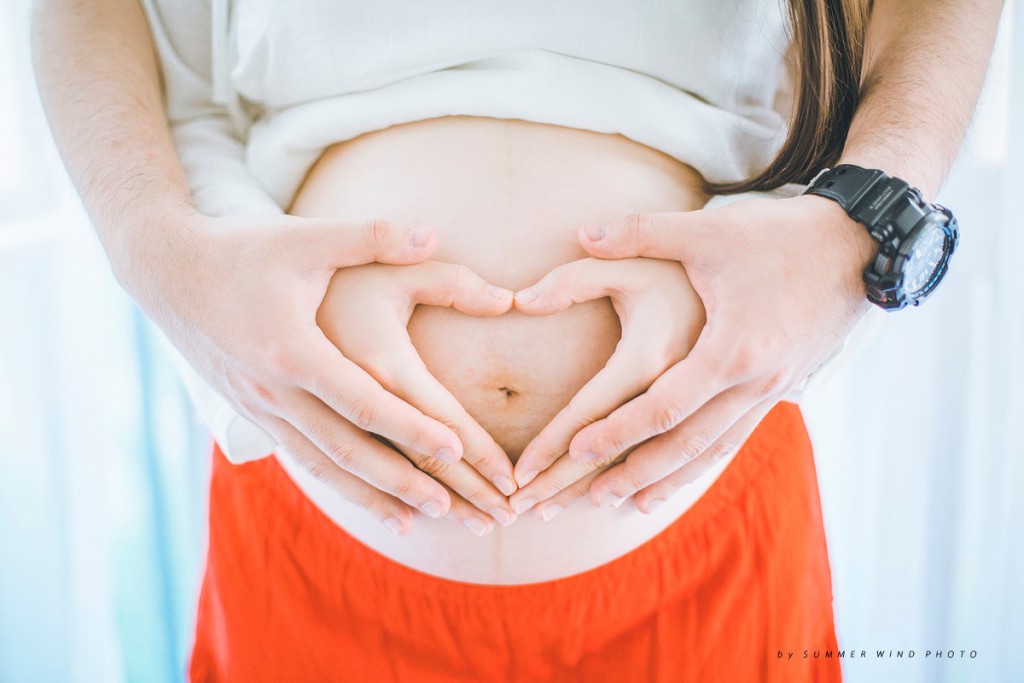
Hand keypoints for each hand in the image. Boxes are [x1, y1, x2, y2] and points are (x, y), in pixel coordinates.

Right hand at [135, 212, 491, 534]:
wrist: (167, 270)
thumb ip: (372, 237)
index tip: (455, 450)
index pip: (363, 400)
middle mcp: (275, 390)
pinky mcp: (253, 413)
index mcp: (294, 349)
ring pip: (322, 464)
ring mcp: (260, 407)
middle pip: (346, 448)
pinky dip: (336, 483)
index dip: (410, 427)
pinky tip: (363, 498)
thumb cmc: (243, 251)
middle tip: (450, 507)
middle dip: (400, 480)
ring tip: (412, 522)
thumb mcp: (307, 237)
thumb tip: (431, 235)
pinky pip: (301, 458)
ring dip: (369, 495)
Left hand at [515, 196, 874, 515]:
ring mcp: (771, 392)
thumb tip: (580, 234)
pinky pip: (736, 437)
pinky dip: (705, 462)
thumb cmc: (777, 238)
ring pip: (713, 449)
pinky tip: (682, 477)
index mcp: (729, 349)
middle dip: (636, 471)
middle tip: (591, 497)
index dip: (617, 432)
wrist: (856, 246)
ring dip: (670, 478)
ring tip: (631, 504)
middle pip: (685, 442)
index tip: (575, 452)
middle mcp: (753, 382)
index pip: (662, 406)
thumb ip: (639, 233)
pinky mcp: (781, 390)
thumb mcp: (707, 230)